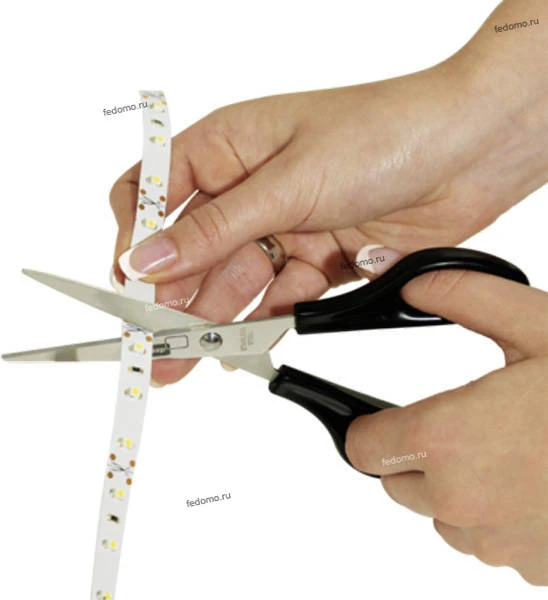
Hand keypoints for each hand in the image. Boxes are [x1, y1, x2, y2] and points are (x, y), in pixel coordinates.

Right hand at [110, 1, 547, 384]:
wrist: (468, 152)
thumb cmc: (381, 132)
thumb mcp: (285, 181)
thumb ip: (214, 229)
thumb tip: (146, 257)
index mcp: (228, 148)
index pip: (156, 191)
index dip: (136, 237)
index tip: (129, 282)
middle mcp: (251, 189)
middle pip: (194, 251)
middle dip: (172, 299)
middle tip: (152, 347)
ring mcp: (284, 227)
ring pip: (235, 281)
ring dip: (213, 322)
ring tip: (185, 362)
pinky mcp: (317, 260)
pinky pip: (279, 298)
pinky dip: (265, 322)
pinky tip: (243, 349)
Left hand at [346, 268, 547, 584]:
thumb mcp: (539, 326)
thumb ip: (466, 297)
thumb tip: (413, 283)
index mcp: (449, 439)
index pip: (364, 447)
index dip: (369, 428)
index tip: (382, 417)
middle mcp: (462, 501)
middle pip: (396, 481)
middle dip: (415, 454)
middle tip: (465, 423)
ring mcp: (498, 543)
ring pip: (441, 515)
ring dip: (457, 487)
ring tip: (511, 450)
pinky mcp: (531, 567)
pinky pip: (487, 541)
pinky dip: (497, 515)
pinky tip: (537, 481)